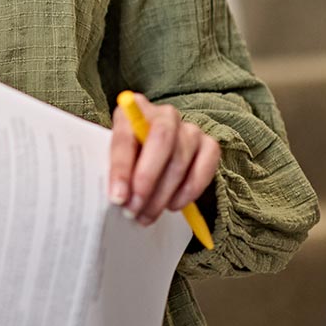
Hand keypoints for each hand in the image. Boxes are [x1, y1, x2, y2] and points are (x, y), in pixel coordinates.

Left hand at [108, 93, 219, 225]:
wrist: (154, 154)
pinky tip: (172, 205)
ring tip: (146, 215)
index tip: (118, 197)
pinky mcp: (209, 146)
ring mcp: (190, 129)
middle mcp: (165, 115)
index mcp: (134, 111)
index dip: (121, 169)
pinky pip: (204, 169)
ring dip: (162, 194)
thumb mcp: (116, 158)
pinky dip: (188, 191)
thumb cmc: (131, 158)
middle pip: (161, 140)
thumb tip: (118, 197)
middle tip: (133, 209)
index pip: (127, 136)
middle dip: (146, 179)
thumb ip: (116, 170)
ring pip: (180, 160)